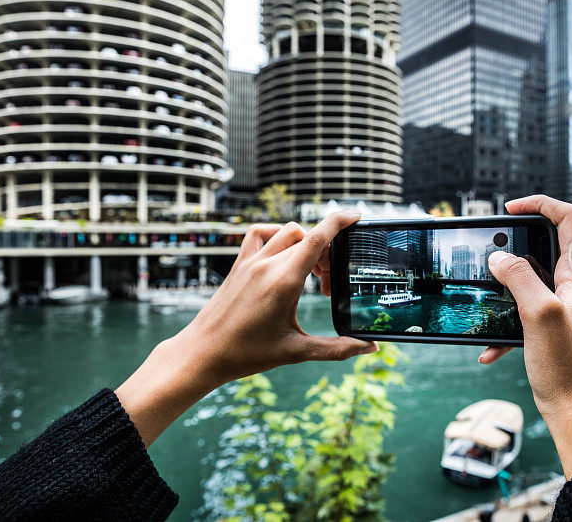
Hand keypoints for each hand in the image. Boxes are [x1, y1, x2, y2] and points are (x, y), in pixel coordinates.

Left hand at [116, 212, 376, 446]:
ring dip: (304, 243)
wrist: (201, 354)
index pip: (318, 238)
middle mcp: (267, 264)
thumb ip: (336, 348)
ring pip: (286, 232)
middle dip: (327, 253)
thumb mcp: (296, 352)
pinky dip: (276, 236)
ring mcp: (250, 261)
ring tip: (308, 272)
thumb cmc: (246, 354)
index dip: (340, 222)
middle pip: (308, 238)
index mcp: (284, 281)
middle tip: (327, 285)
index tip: (356, 216)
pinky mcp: (238, 265)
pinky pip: (259, 234)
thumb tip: (369, 348)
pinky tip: (281, 256)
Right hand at [482, 195, 571, 476]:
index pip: (568, 219)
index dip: (540, 204)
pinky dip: (506, 327)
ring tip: (486, 301)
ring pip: (530, 282)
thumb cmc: (567, 364)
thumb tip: (498, 256)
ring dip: (505, 291)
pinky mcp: (554, 327)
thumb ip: (518, 277)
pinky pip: (525, 314)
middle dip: (513, 249)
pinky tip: (490, 351)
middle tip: (488, 256)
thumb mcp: (539, 312)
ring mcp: (565, 306)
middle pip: (544, 247)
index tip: (509, 209)